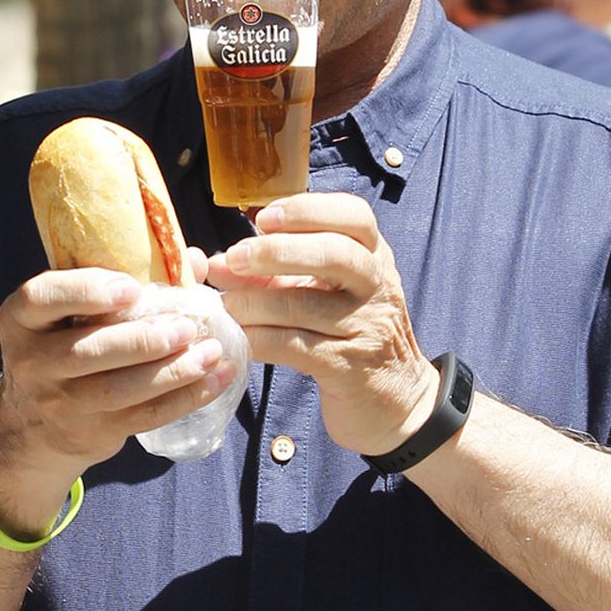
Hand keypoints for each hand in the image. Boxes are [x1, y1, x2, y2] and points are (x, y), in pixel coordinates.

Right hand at [0, 260, 232, 476]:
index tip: (132, 287)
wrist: (31, 425)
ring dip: (172, 372)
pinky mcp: (91, 432)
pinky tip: (214, 380)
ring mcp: (59, 403)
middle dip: (144, 339)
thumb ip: (122, 279)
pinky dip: (184, 399)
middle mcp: (32, 362)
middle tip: (187, 326)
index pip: (40, 298)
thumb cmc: (63, 344)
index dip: (86, 291)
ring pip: (119, 390)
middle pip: (88, 351)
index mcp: (21, 319)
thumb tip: (195, 260)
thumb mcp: (69, 310)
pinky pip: (142, 417)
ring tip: (210, 352)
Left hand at [199, 195, 435, 456]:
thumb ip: (273, 275)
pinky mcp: (349, 367)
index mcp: (374, 257)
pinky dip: (260, 339)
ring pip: (304, 304)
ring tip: (223, 306)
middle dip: (277, 251)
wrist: (394, 401)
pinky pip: (295, 346)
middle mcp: (377, 286)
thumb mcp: (321, 295)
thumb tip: (215, 263)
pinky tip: (239, 338)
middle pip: (334, 253)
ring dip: (254, 303)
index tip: (263, 218)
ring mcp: (367, 327)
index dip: (308, 209)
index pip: (354, 216)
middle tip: (234, 258)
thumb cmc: (348, 335)